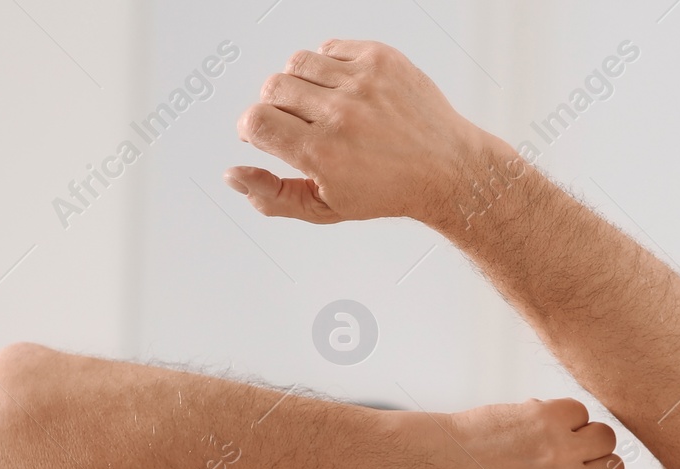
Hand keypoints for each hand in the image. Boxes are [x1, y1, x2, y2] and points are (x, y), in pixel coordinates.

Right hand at [227, 40, 486, 226]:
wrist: (448, 170)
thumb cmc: (386, 192)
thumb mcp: (326, 209)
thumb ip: (273, 196)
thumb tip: (231, 175)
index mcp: (323, 153)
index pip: (257, 121)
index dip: (253, 129)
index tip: (266, 136)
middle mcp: (341, 113)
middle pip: (272, 88)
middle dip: (275, 107)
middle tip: (299, 126)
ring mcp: (363, 81)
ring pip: (298, 63)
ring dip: (300, 85)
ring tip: (321, 107)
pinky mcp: (381, 59)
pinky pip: (330, 48)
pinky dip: (328, 66)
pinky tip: (344, 91)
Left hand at [413, 398, 679, 468]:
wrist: (438, 466)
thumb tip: (612, 467)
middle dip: (595, 467)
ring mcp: (564, 452)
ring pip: (602, 437)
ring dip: (578, 439)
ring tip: (536, 451)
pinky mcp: (551, 418)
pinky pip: (581, 412)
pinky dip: (560, 418)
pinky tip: (529, 430)